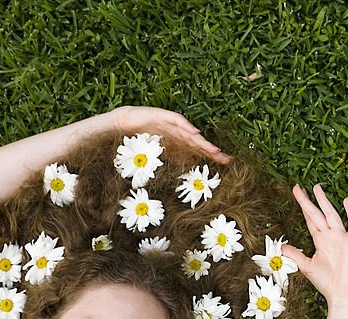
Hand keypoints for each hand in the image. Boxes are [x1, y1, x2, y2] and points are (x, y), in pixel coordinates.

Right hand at [113, 106, 231, 163]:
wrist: (121, 123)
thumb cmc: (137, 139)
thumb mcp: (156, 154)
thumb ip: (170, 160)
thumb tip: (183, 174)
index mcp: (177, 141)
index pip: (197, 149)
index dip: (210, 156)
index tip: (224, 164)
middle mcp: (178, 132)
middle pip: (198, 142)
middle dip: (212, 150)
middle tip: (226, 159)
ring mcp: (171, 123)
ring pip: (190, 133)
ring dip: (202, 141)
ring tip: (214, 149)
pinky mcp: (162, 115)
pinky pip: (176, 120)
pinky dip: (186, 126)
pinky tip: (194, 132)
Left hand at [283, 184, 347, 308]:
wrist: (341, 294)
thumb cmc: (327, 283)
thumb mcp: (306, 266)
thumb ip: (295, 254)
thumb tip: (281, 246)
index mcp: (320, 241)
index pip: (310, 220)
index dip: (303, 207)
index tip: (296, 195)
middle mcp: (330, 236)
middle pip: (317, 214)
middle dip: (308, 201)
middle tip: (298, 187)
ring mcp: (341, 238)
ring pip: (331, 215)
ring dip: (324, 202)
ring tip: (316, 188)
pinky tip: (346, 201)